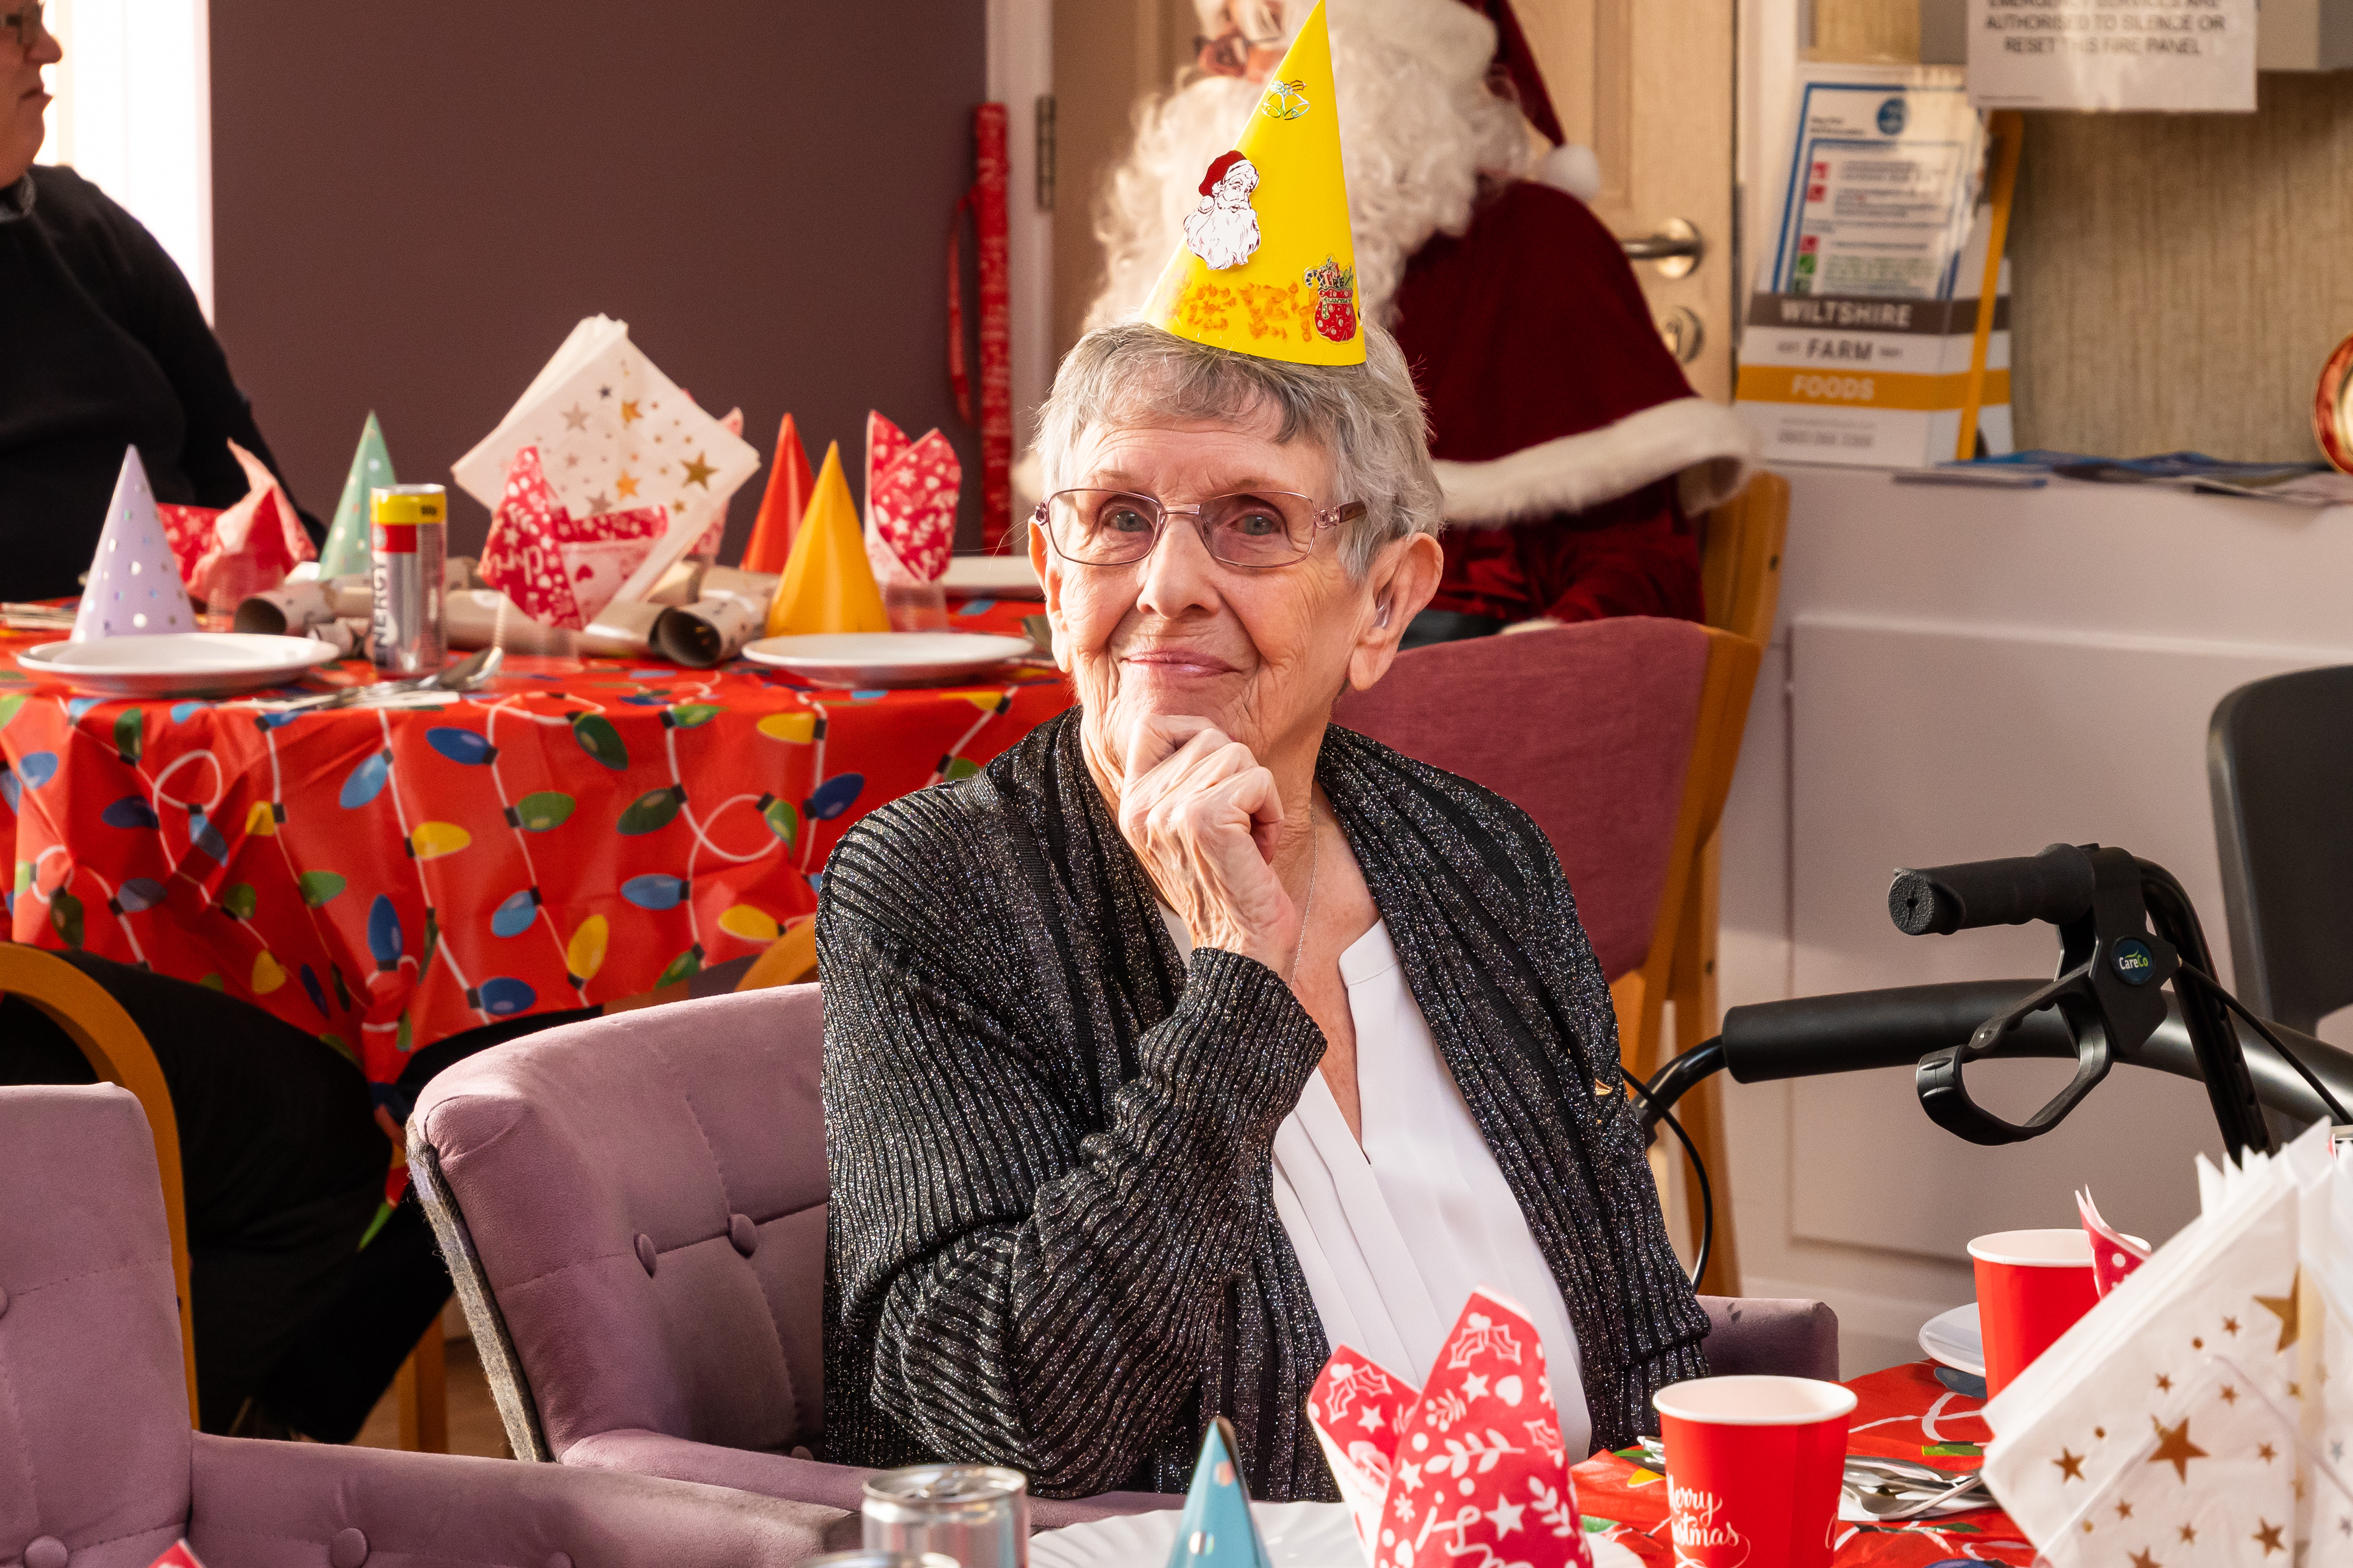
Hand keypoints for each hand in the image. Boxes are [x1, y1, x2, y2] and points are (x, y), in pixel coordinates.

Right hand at [1115, 712, 1298, 973]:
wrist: (1240, 948)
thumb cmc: (1227, 885)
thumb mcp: (1186, 828)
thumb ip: (1181, 780)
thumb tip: (1207, 733)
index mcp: (1132, 805)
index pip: (1154, 726)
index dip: (1196, 736)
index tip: (1216, 782)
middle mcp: (1143, 806)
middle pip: (1208, 737)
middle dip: (1238, 778)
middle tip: (1236, 829)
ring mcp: (1170, 812)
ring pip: (1237, 755)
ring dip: (1258, 798)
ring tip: (1246, 842)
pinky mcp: (1205, 820)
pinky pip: (1258, 779)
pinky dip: (1272, 812)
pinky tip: (1259, 848)